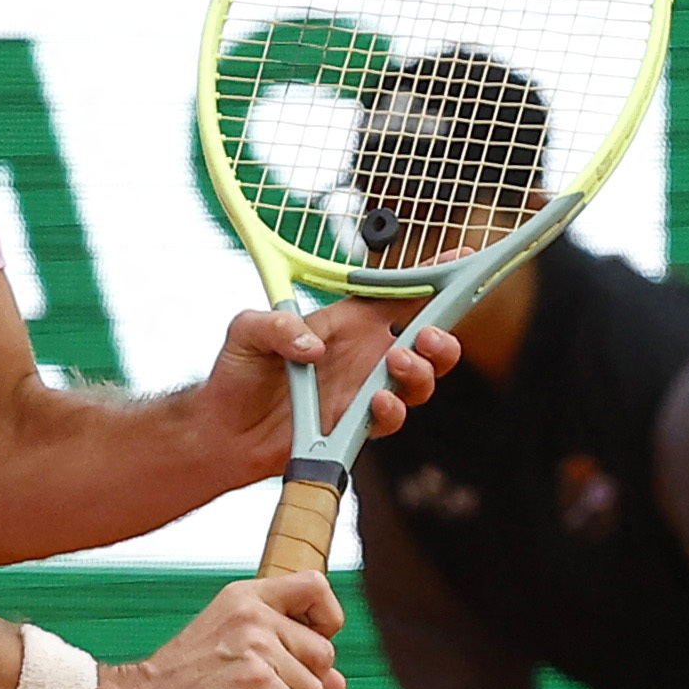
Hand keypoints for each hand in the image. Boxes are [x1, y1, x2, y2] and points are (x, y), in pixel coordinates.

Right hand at [85, 571, 344, 688]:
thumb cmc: (178, 685)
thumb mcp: (227, 651)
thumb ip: (283, 657)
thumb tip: (340, 685)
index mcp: (244, 599)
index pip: (315, 586)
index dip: (326, 620)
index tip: (308, 649)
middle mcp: (254, 617)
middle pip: (323, 655)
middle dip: (308, 687)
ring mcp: (256, 652)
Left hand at [193, 301, 461, 487]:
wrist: (224, 432)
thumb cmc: (238, 373)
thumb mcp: (247, 331)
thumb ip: (276, 326)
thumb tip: (315, 346)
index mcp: (350, 321)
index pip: (401, 293)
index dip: (434, 275)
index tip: (464, 257)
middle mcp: (366, 355)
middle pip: (428, 341)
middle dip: (442, 335)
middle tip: (427, 334)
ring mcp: (365, 391)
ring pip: (422, 380)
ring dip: (421, 371)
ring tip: (397, 361)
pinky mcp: (358, 427)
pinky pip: (392, 419)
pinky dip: (392, 409)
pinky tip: (375, 401)